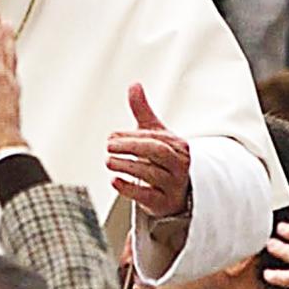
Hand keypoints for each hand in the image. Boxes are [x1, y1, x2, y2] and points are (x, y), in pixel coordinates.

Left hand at [107, 83, 190, 218]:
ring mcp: (173, 185)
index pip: (156, 137)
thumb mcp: (156, 134)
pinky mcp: (163, 203)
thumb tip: (134, 85)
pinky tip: (114, 181)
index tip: (111, 136)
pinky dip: (129, 188)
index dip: (132, 136)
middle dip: (132, 147)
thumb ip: (143, 111)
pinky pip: (147, 196)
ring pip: (151, 174)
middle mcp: (179, 165)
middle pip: (157, 152)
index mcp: (178, 146)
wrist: (179, 191)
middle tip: (109, 147)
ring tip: (108, 161)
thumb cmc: (164, 159)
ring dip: (126, 166)